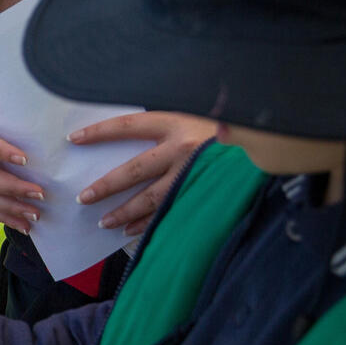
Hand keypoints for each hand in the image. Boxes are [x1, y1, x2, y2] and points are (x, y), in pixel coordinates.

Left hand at [71, 111, 215, 235]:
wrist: (271, 141)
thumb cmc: (228, 125)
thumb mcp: (197, 113)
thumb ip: (167, 125)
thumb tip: (130, 137)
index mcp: (177, 122)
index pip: (128, 126)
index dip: (99, 132)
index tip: (74, 139)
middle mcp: (184, 149)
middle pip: (134, 170)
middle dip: (106, 186)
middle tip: (84, 198)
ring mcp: (195, 174)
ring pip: (151, 198)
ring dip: (125, 212)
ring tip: (105, 222)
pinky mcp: (205, 192)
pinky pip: (170, 212)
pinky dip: (149, 223)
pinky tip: (132, 231)